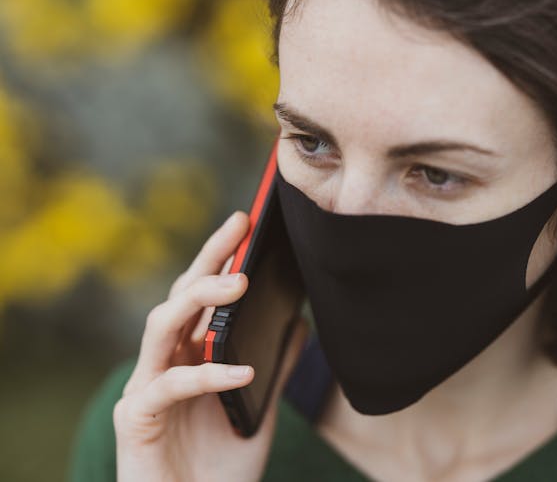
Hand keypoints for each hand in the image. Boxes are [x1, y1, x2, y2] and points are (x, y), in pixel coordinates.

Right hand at [113, 211, 308, 481]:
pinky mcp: (136, 420)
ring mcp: (145, 388)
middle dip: (208, 259)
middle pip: (180, 297)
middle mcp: (164, 363)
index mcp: (190, 355)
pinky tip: (243, 369)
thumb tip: (298, 322)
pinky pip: (169, 386)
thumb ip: (272, 367)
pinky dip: (206, 374)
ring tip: (240, 282)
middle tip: (240, 228)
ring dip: (199, 299)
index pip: (202, 295)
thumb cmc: (219, 467)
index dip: (220, 256)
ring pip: (160, 325)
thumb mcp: (257, 409)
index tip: (247, 221)